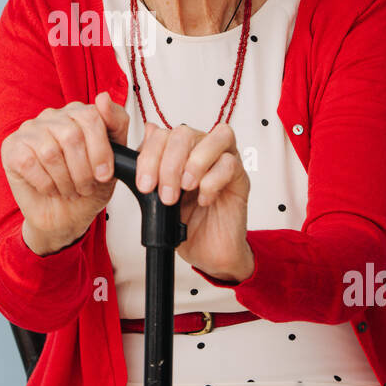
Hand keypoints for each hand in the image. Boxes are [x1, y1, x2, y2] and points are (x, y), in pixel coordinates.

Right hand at [2, 91, 129, 255]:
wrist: (65, 217)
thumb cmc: (88, 187)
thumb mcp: (114, 159)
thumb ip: (116, 125)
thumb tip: (103, 98)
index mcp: (78, 113)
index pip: (92, 117)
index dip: (101, 150)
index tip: (104, 174)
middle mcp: (53, 116)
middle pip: (72, 136)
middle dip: (83, 171)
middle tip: (85, 188)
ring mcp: (30, 130)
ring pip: (51, 152)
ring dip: (65, 181)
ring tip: (69, 190)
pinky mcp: (12, 147)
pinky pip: (30, 163)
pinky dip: (45, 184)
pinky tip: (49, 188)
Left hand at [134, 121, 253, 282]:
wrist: (208, 252)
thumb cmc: (185, 223)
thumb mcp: (157, 197)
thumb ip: (151, 167)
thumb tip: (146, 133)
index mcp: (180, 152)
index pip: (163, 134)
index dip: (150, 156)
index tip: (144, 184)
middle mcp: (203, 150)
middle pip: (185, 132)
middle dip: (170, 163)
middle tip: (165, 194)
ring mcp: (225, 161)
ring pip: (217, 137)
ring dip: (195, 163)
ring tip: (186, 189)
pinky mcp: (241, 179)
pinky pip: (231, 164)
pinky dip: (213, 181)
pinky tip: (204, 199)